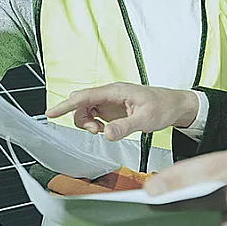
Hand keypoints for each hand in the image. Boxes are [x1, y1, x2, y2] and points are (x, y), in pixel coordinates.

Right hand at [45, 82, 199, 140]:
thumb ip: (125, 127)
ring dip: (87, 123)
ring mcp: (111, 101)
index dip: (65, 105)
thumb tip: (106, 134)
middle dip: (80, 118)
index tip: (51, 113)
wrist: (175, 105)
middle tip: (95, 131)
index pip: (84, 96)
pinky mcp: (113, 109)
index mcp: (116, 91)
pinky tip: (105, 130)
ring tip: (102, 132)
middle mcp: (110, 94)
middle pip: (81, 103)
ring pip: (86, 110)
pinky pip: (94, 115)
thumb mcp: (146, 119)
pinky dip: (93, 124)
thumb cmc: (163, 106)